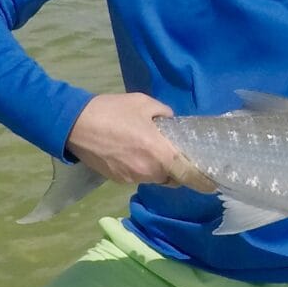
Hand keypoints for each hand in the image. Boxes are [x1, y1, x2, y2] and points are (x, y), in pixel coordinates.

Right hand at [66, 93, 216, 192]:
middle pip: (173, 178)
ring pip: (156, 178)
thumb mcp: (145, 103)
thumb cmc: (113, 111)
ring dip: (161, 169)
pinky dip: (144, 168)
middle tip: (180, 154)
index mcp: (159, 152)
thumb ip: (164, 114)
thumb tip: (171, 123)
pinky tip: (137, 152)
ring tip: (156, 149)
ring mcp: (131, 178)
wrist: (74, 125)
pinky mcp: (117, 180)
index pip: (187, 174)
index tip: (213, 182)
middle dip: (179, 169)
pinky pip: (139, 177)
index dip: (202, 180)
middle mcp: (148, 171)